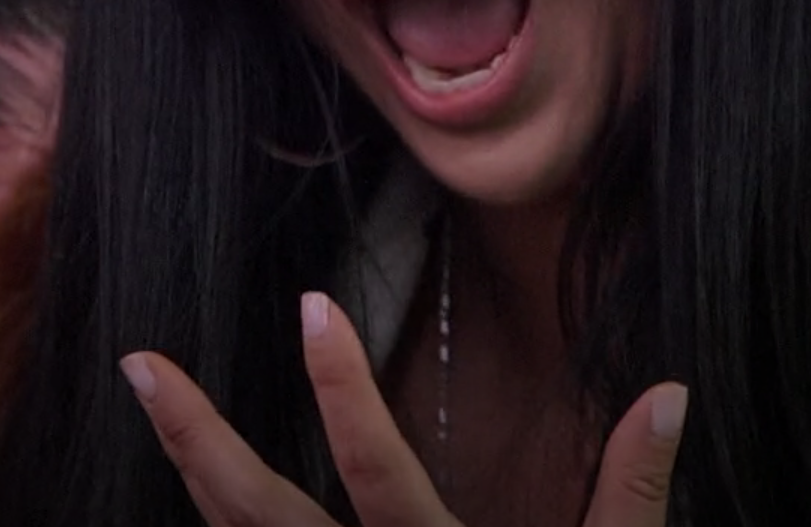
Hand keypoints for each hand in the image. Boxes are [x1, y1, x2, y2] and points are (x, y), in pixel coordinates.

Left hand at [123, 291, 686, 526]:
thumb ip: (631, 492)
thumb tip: (669, 392)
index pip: (377, 471)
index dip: (344, 390)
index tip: (312, 305)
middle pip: (263, 518)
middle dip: (198, 440)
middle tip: (140, 361)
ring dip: (192, 481)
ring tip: (154, 404)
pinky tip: (197, 495)